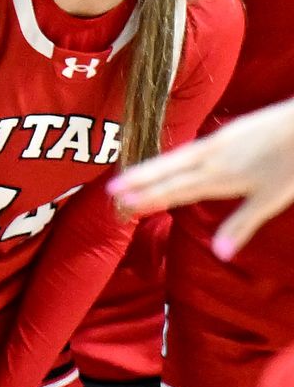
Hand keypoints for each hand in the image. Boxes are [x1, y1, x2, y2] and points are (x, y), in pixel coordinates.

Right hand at [110, 97, 293, 256]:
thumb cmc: (291, 165)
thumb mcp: (269, 200)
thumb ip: (241, 225)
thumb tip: (220, 254)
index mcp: (219, 177)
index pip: (174, 190)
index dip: (147, 197)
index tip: (122, 203)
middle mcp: (210, 158)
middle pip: (166, 170)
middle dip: (138, 180)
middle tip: (110, 189)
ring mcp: (217, 142)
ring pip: (175, 158)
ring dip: (150, 167)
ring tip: (129, 174)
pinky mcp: (228, 133)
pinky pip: (189, 149)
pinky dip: (171, 158)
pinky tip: (173, 159)